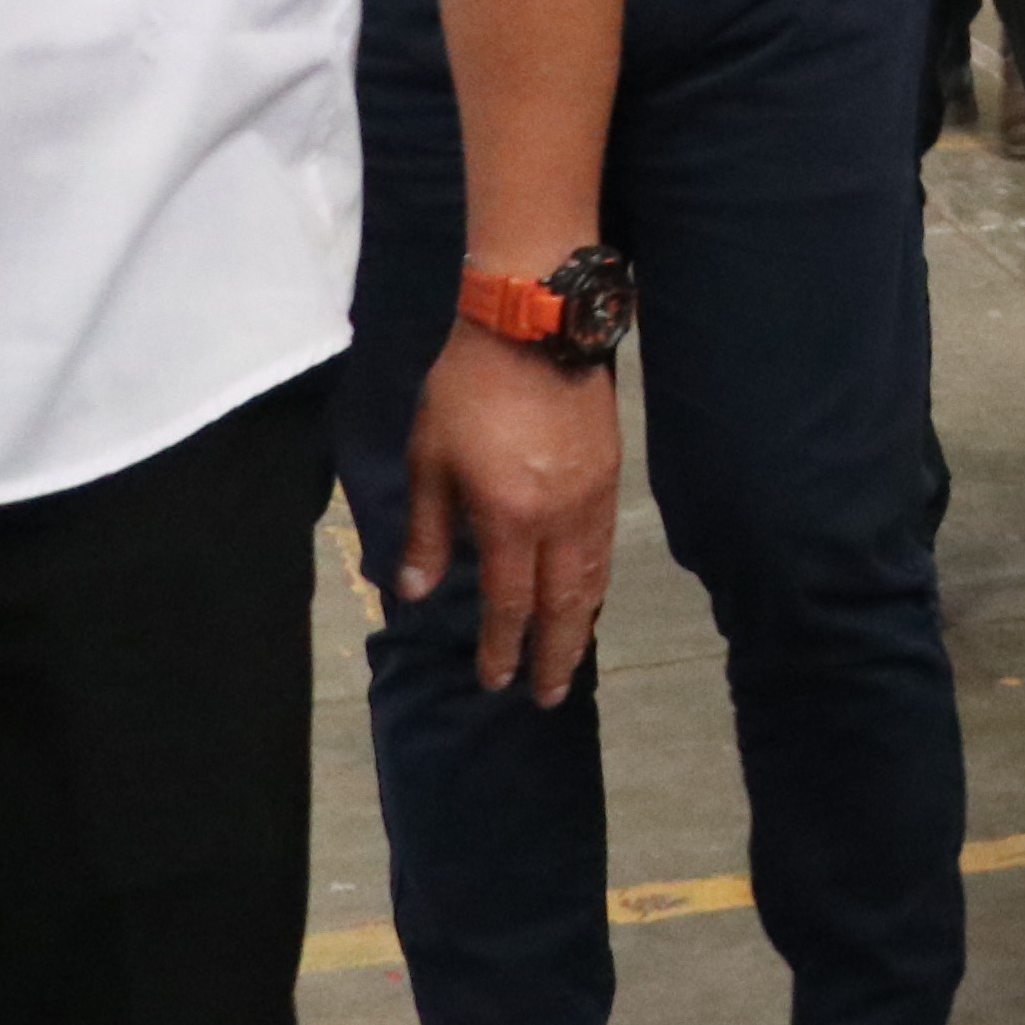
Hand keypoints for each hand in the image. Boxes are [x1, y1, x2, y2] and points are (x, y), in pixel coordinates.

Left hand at [402, 322, 621, 706]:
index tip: (495, 680)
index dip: (502, 646)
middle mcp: (560, 517)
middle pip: (565, 604)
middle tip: (551, 695)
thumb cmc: (465, 392)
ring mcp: (592, 497)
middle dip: (556, 654)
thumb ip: (426, 530)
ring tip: (573, 656)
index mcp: (509, 516)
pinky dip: (596, 581)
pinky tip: (587, 594)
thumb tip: (415, 592)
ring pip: (594, 577)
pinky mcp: (609, 475)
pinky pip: (605, 545)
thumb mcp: (428, 461)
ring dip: (582, 624)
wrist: (530, 329)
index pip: (509, 601)